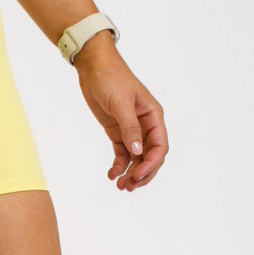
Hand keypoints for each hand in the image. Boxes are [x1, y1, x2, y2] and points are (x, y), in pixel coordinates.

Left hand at [73, 35, 167, 189]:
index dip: (152, 163)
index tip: (138, 174)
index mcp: (153, 116)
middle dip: (142, 173)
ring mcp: (131, 129)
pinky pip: (122, 153)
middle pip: (150, 156)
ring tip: (120, 186)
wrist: (93, 68)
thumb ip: (129, 127)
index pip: (160, 146)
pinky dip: (118, 165)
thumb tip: (137, 151)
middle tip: (129, 186)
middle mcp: (145, 125)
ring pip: (136, 158)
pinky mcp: (116, 131)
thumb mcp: (121, 103)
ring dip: (130, 173)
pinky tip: (112, 175)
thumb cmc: (111, 78)